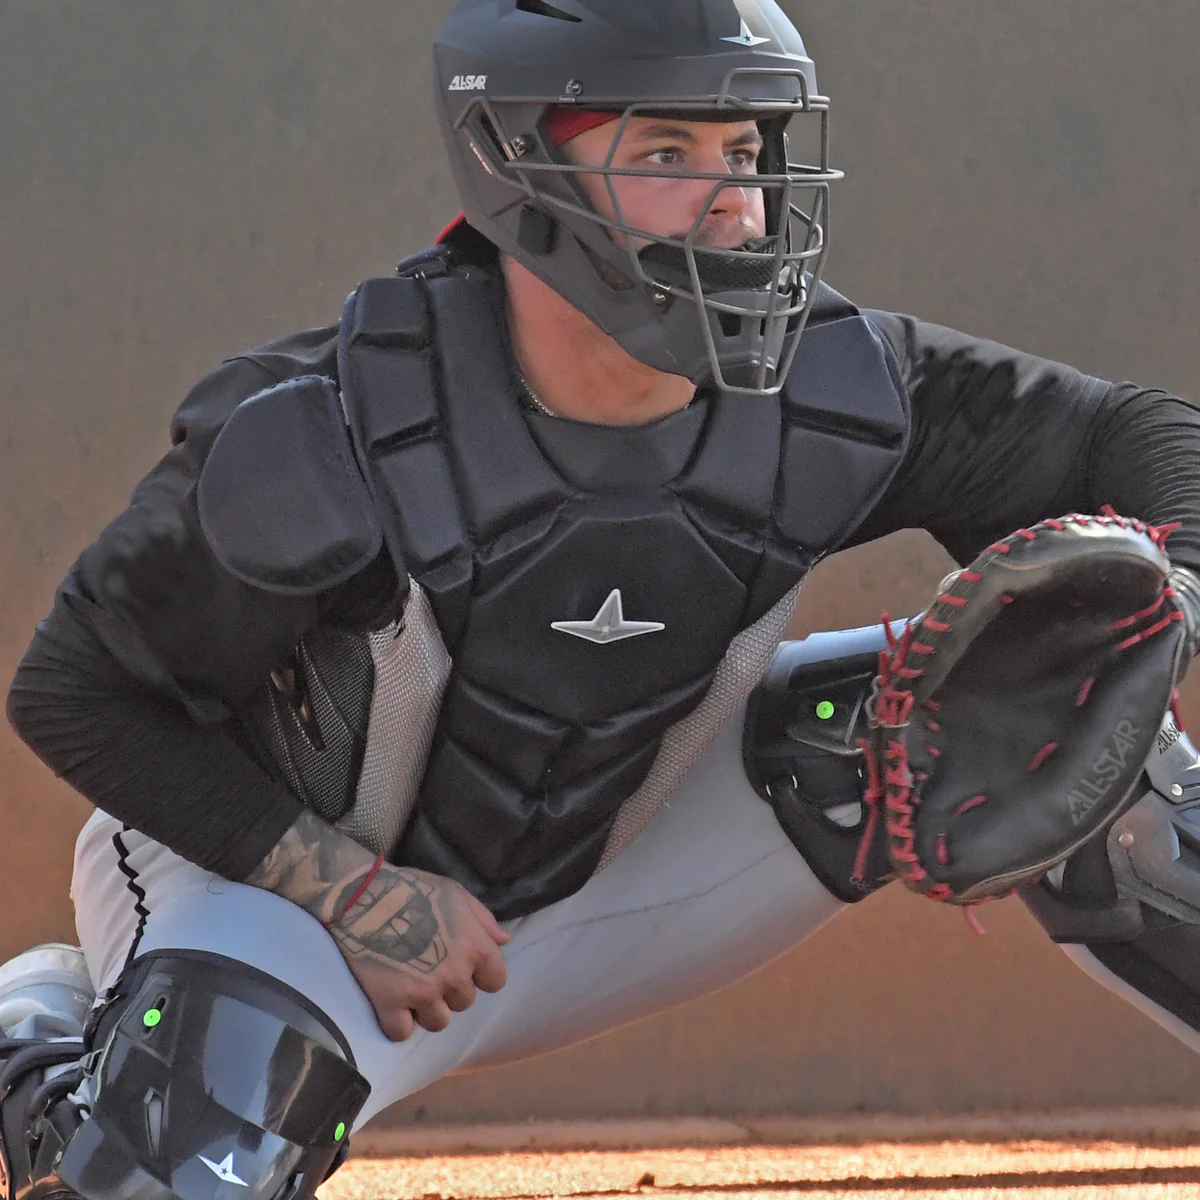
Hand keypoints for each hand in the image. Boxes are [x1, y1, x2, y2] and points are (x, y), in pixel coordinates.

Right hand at [327, 862, 509, 1040]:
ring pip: (438, 1022)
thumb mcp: (455, 893)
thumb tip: (504, 942)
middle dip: (450, 989)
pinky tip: (393, 1004)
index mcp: (475, 947)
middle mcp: (454, 975)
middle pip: (464, 1002)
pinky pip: (402, 1032)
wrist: (364, 897)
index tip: (464, 966)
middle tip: (430, 969)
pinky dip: (398, 1022)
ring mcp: (422, 992)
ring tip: (412, 988)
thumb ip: (483, 920)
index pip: (496, 981)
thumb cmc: (413, 889)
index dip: (481, 975)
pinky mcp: (390, 1004)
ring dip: (428, 1009)